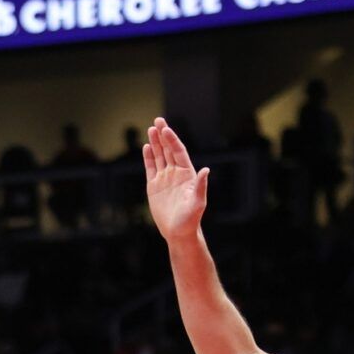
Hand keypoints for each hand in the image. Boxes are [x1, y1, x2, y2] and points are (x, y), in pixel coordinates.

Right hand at [142, 117, 210, 245]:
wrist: (178, 233)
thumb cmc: (191, 219)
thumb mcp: (197, 203)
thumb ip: (200, 186)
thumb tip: (206, 170)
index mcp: (187, 174)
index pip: (179, 152)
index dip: (173, 140)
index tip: (166, 129)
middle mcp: (176, 173)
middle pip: (169, 150)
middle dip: (163, 135)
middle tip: (158, 120)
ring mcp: (165, 179)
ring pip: (160, 156)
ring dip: (156, 143)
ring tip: (151, 129)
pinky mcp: (154, 186)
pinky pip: (151, 168)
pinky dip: (149, 157)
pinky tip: (147, 147)